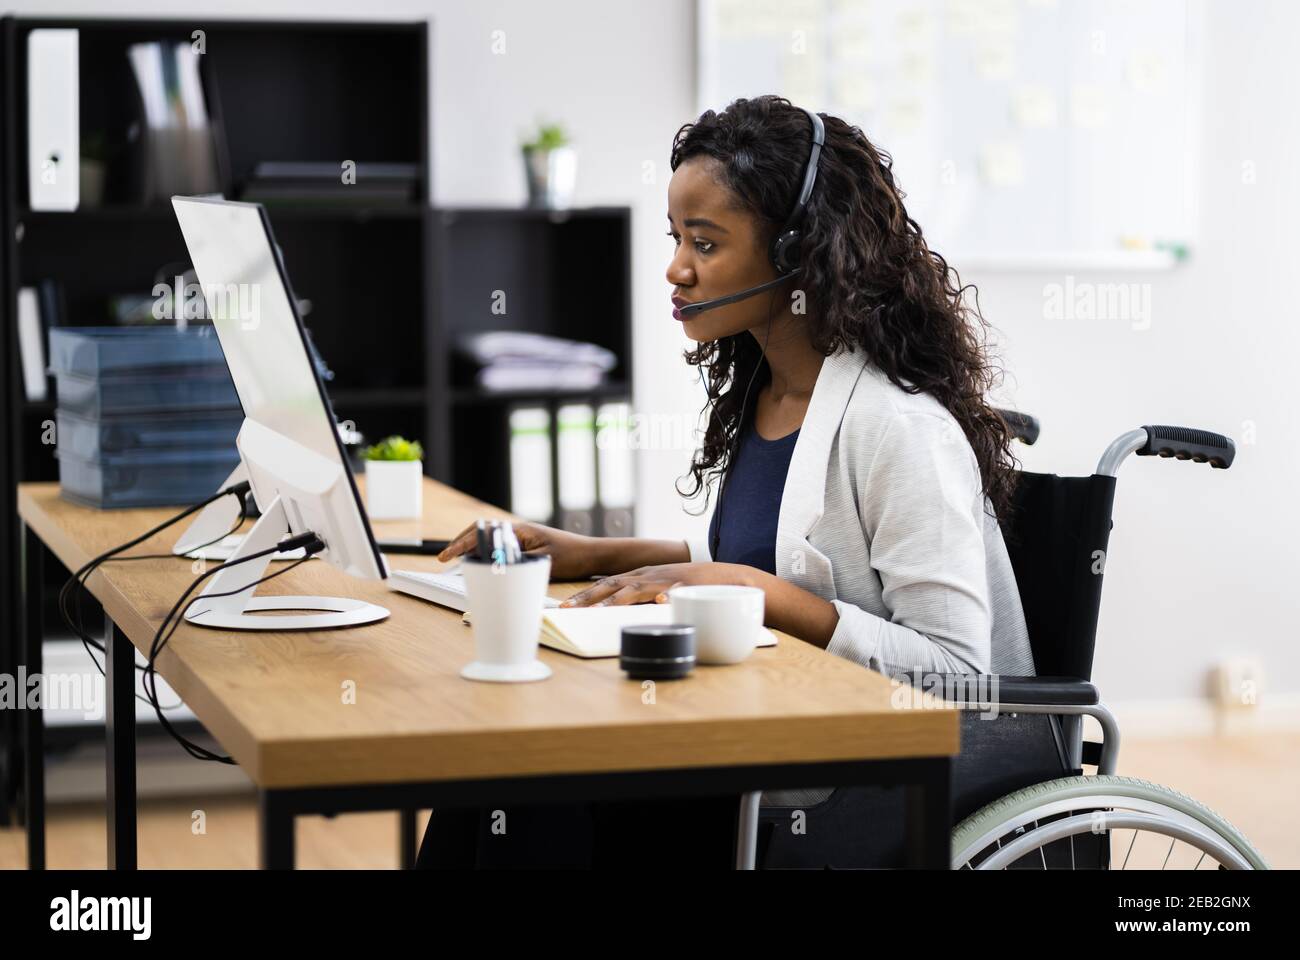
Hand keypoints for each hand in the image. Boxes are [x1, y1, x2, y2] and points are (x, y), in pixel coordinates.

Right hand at [436, 520, 598, 580]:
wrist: (591, 554)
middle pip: (481, 532)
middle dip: (460, 543)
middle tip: (444, 557)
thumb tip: (491, 567)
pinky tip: (479, 561)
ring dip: (471, 546)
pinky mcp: (526, 545)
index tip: (448, 556)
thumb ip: (515, 564)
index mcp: (519, 530)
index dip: (462, 545)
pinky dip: (484, 551)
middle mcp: (518, 530)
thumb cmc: (571, 556)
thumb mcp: (541, 562)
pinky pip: (499, 545)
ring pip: (488, 538)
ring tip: (455, 558)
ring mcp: (521, 537)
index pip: (483, 534)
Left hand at [557, 562, 754, 606]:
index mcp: (641, 576)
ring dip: (620, 599)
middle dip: (589, 597)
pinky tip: (661, 604)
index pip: (606, 584)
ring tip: (601, 610)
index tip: (563, 607)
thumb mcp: (661, 588)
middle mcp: (650, 575)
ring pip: (640, 588)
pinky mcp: (690, 585)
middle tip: (566, 609)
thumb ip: (641, 596)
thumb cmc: (693, 586)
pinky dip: (668, 597)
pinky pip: (678, 592)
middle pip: (613, 584)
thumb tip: (615, 609)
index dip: (584, 595)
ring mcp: (668, 579)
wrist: (731, 577)